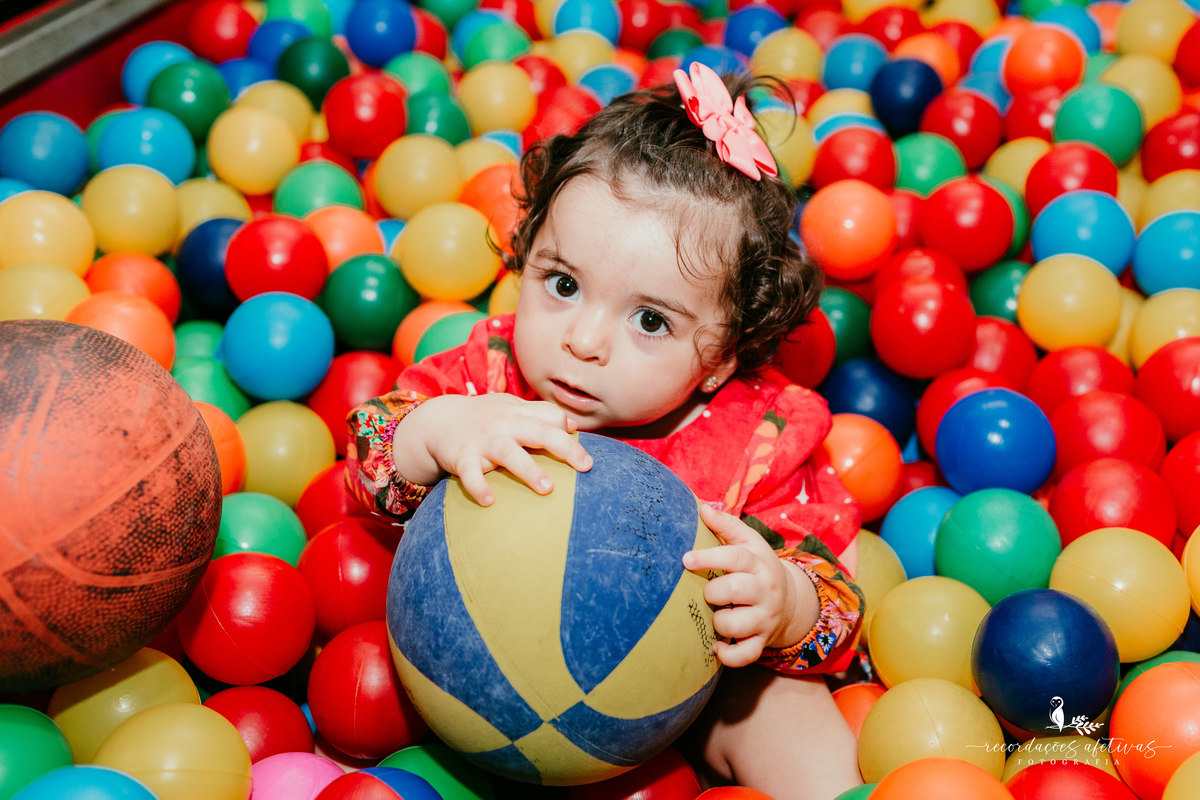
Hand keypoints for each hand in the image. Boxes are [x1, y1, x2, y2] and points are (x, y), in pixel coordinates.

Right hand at [393, 394, 592, 505]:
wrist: (439, 420)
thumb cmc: (485, 417)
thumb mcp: (512, 408)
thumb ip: (541, 415)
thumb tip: (574, 427)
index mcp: (519, 412)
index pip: (551, 415)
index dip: (567, 431)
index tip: (582, 455)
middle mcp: (504, 423)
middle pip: (539, 431)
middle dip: (564, 447)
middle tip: (586, 466)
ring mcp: (483, 440)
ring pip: (509, 452)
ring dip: (528, 469)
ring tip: (547, 489)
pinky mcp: (462, 457)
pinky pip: (470, 473)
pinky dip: (478, 486)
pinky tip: (489, 502)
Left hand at [682, 504, 818, 667]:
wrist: (791, 601)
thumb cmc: (757, 567)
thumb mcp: (749, 542)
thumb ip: (725, 524)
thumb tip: (701, 507)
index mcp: (759, 563)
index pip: (736, 558)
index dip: (710, 558)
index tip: (686, 559)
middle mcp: (765, 591)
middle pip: (737, 590)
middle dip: (715, 591)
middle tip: (708, 592)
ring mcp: (765, 618)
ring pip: (737, 624)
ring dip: (719, 622)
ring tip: (716, 615)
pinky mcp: (762, 641)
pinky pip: (746, 655)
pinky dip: (728, 655)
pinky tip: (716, 646)